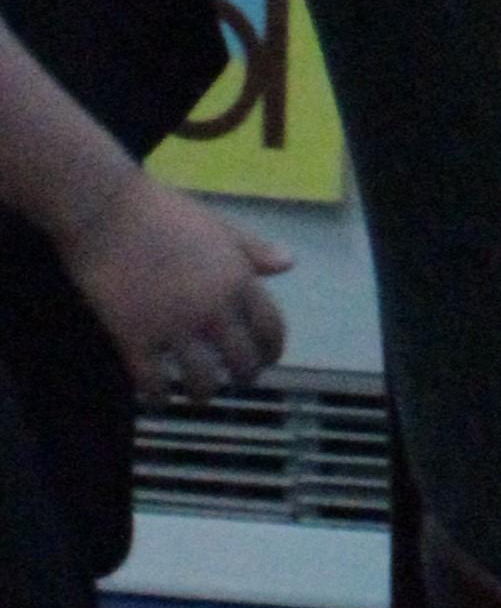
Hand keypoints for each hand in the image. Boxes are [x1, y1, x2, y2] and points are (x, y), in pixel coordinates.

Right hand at [59, 169, 290, 400]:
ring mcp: (175, 325)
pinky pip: (153, 380)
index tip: (268, 360)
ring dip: (204, 393)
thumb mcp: (218, 226)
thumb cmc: (161, 211)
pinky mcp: (134, 336)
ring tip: (199, 395)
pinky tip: (157, 398)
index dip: (272, 349)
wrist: (105, 209)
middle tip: (237, 383)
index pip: (270, 327)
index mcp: (239, 280)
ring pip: (203, 379)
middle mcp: (214, 308)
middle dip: (245, 377)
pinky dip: (159, 395)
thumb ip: (253, 250)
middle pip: (242, 360)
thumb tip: (289, 264)